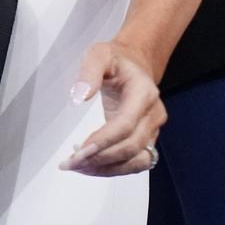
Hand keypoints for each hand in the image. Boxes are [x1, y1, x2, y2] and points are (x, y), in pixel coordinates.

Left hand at [63, 40, 164, 175]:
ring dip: (107, 169)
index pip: (125, 124)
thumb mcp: (98, 54)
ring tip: (78, 167)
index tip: (78, 152)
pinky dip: (114, 169)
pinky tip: (91, 166)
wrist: (136, 64)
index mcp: (144, 93)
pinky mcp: (148, 141)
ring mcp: (154, 130)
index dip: (103, 141)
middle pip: (131, 147)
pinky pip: (135, 163)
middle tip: (70, 164)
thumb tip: (78, 98)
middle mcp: (153, 115)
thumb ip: (89, 72)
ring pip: (136, 161)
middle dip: (100, 159)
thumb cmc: (115, 60)